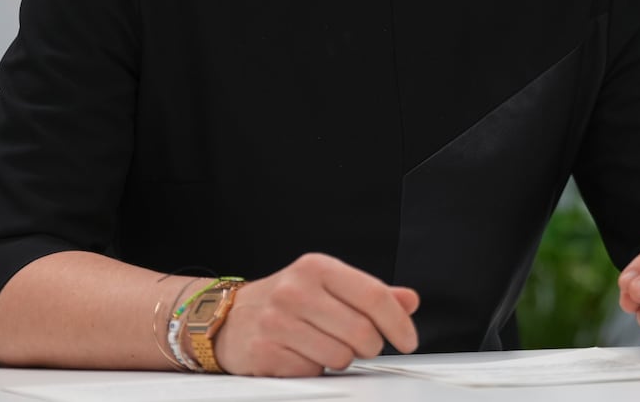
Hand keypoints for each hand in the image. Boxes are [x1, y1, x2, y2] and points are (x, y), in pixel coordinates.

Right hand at [213, 253, 420, 375]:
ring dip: (341, 359)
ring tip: (324, 345)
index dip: (398, 322)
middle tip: (361, 345)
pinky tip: (301, 354)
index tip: (408, 339)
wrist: (229, 318)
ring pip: (341, 356)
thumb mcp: (327, 285)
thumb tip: (409, 300)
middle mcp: (296, 290)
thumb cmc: (287, 301)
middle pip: (362, 332)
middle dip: (370, 346)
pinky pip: (313, 372)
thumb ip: (369, 294)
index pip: (373, 295)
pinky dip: (314, 369)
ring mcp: (278, 321)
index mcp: (317, 267)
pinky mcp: (266, 352)